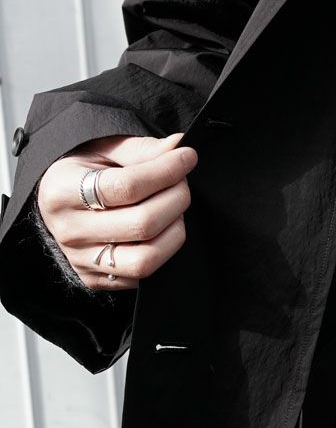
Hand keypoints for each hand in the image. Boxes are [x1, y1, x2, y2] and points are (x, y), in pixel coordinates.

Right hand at [36, 132, 198, 290]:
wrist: (57, 203)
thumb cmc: (83, 172)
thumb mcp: (103, 150)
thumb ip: (140, 149)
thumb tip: (177, 147)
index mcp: (64, 191)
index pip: (127, 186)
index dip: (166, 171)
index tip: (187, 158)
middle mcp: (70, 231)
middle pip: (142, 224)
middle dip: (176, 199)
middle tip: (182, 184)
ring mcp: (82, 260)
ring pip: (146, 258)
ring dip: (175, 231)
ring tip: (173, 210)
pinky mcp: (96, 280)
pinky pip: (143, 276)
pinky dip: (163, 252)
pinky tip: (162, 231)